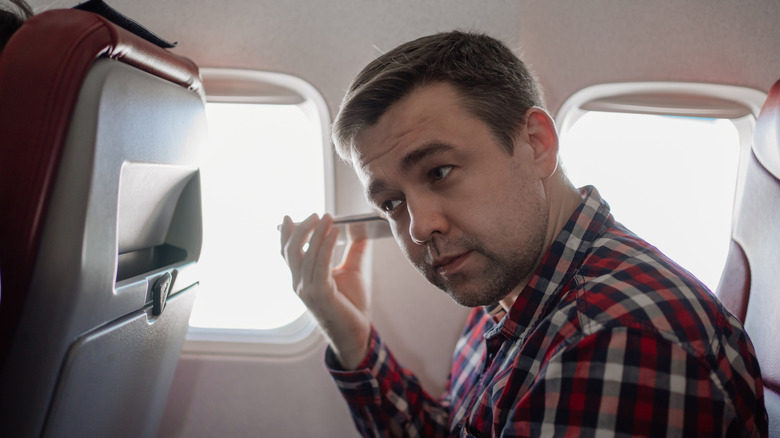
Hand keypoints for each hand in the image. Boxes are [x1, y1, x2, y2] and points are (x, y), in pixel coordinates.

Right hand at [280, 213, 371, 369]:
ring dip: (316, 233)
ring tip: (328, 217)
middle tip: (316, 214)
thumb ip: (354, 248)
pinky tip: (335, 232)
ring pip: (305, 254)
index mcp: (302, 280)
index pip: (287, 254)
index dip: (285, 235)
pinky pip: (320, 264)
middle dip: (302, 229)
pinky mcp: (320, 294)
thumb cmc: (352, 304)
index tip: (288, 217)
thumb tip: (357, 225)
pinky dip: (326, 245)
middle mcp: (299, 284)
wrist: (357, 333)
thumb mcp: (352, 270)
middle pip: (291, 251)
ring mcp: (307, 290)